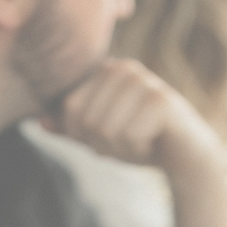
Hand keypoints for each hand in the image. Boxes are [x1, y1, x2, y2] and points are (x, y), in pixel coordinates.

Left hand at [44, 58, 220, 175]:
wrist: (187, 157)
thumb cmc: (144, 144)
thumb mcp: (102, 137)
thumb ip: (72, 128)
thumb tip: (39, 122)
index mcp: (106, 71)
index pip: (70, 110)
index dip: (87, 137)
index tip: (113, 137)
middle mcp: (123, 68)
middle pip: (86, 121)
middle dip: (106, 145)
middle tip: (131, 142)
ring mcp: (142, 80)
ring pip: (105, 130)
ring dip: (122, 149)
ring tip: (143, 142)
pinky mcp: (159, 100)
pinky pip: (127, 136)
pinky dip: (138, 150)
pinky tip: (155, 142)